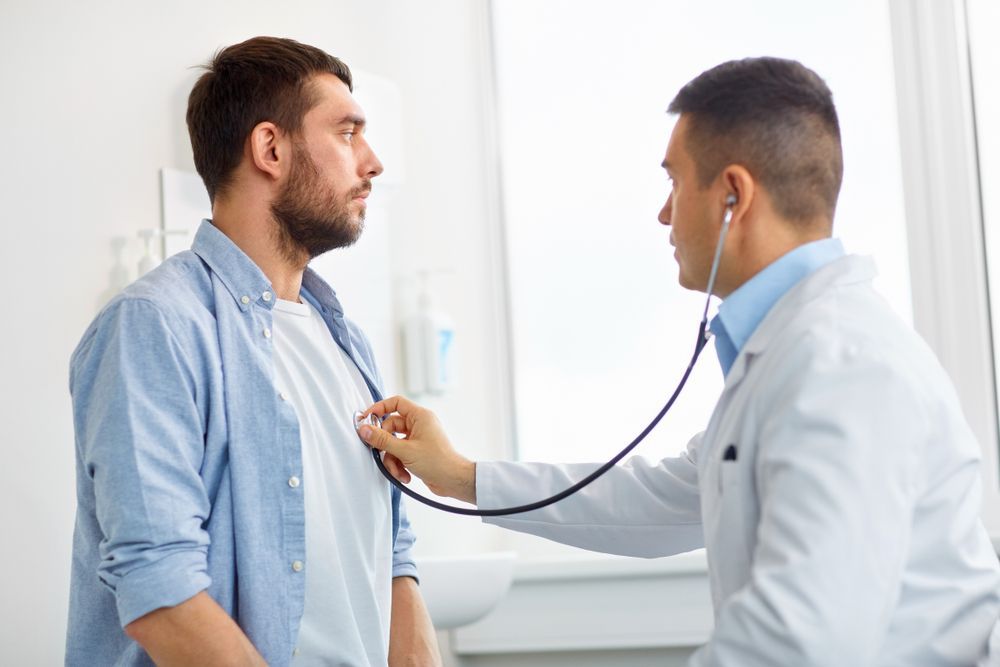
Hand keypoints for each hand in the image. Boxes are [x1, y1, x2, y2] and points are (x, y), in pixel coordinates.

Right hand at [358, 396, 476, 503]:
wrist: (453, 481)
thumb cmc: (437, 462)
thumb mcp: (405, 451)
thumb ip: (382, 440)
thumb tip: (364, 430)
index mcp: (420, 416)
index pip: (396, 403)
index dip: (380, 408)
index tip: (366, 418)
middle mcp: (419, 424)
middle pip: (391, 427)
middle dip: (386, 445)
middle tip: (381, 454)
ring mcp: (418, 438)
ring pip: (394, 444)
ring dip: (392, 460)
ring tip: (398, 471)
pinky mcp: (417, 451)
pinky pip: (400, 454)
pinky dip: (399, 465)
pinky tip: (405, 476)